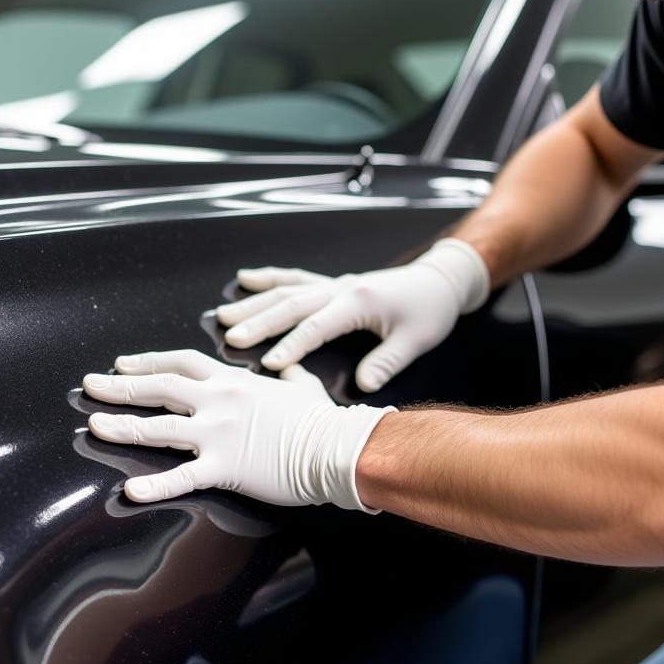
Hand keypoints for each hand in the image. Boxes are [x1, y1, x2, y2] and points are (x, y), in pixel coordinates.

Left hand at [83, 350, 395, 508]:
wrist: (333, 446)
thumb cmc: (319, 419)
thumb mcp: (301, 386)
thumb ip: (289, 375)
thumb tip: (290, 366)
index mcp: (233, 380)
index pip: (180, 363)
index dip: (147, 363)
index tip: (121, 364)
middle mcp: (218, 400)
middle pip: (158, 387)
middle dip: (120, 387)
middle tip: (90, 386)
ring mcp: (217, 433)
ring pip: (159, 427)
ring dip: (122, 426)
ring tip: (93, 426)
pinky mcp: (224, 467)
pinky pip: (182, 477)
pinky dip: (154, 486)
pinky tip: (129, 492)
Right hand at [216, 239, 489, 392]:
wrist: (440, 281)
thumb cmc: (429, 311)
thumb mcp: (415, 340)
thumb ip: (387, 362)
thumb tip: (364, 384)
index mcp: (359, 302)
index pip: (318, 326)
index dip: (293, 345)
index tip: (270, 364)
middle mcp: (341, 288)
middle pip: (292, 304)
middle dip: (259, 321)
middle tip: (230, 336)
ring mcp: (334, 284)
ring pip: (286, 290)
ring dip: (254, 302)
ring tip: (222, 314)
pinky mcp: (333, 284)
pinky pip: (295, 279)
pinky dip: (269, 278)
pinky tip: (245, 279)